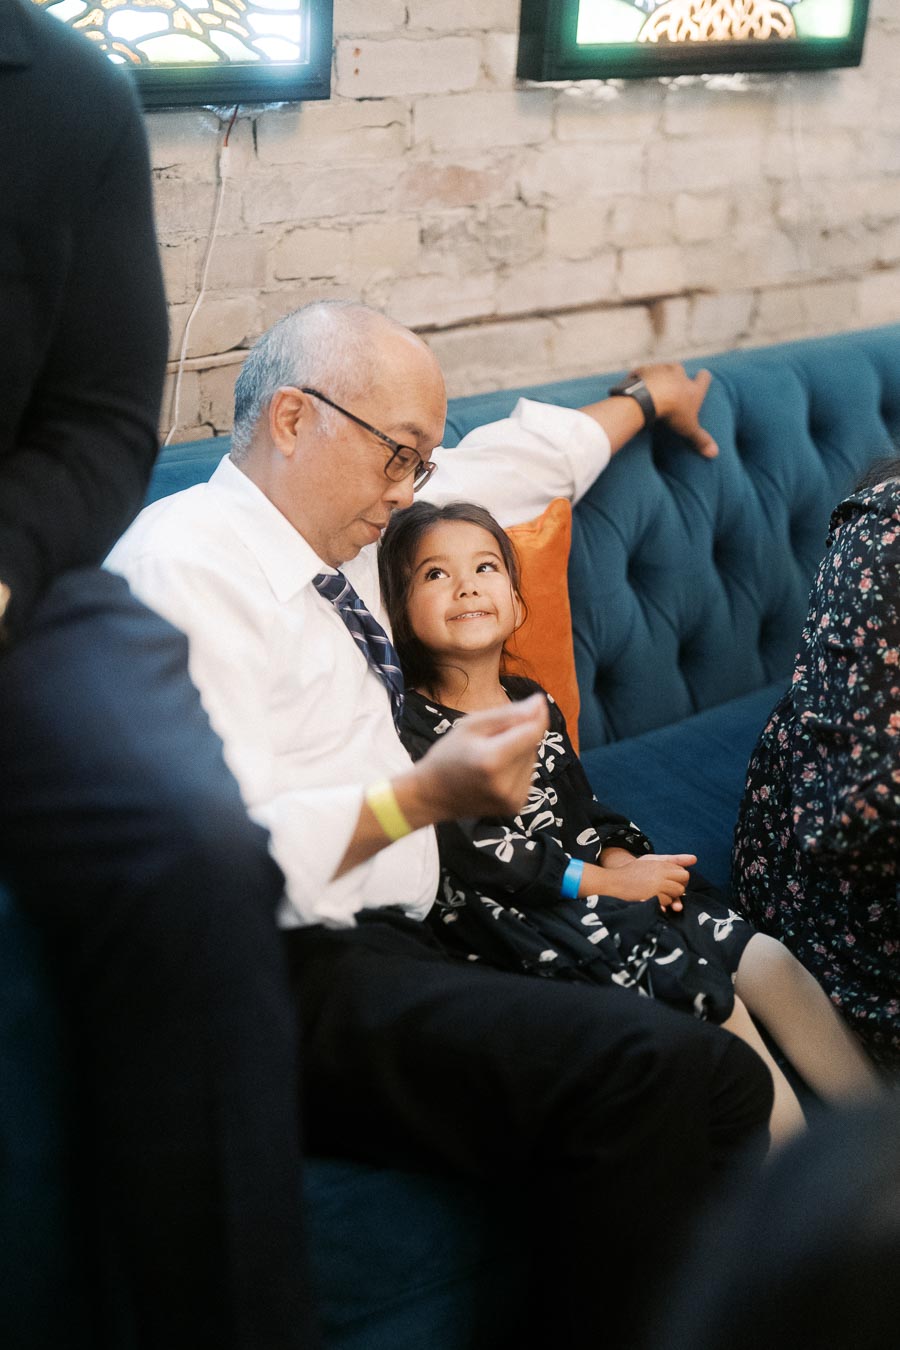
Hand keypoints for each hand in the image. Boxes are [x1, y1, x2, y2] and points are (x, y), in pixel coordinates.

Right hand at [411, 693, 548, 823]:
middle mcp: (506, 783)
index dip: (537, 716)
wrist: (433, 796)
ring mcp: (512, 799)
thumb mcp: (472, 725)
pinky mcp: (516, 806)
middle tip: (492, 738)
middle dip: (521, 734)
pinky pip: (528, 775)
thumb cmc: (448, 754)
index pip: (532, 732)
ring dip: (520, 751)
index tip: (535, 702)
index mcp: (492, 760)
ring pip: (532, 759)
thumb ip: (509, 714)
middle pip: (532, 745)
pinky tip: (497, 770)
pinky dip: (517, 767)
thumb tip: (541, 702)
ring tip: (492, 755)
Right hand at [592, 853, 696, 910]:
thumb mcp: (652, 861)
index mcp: (662, 864)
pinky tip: (651, 900)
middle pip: (681, 887)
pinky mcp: (651, 898)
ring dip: (668, 899)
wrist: (613, 881)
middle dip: (676, 892)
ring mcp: (656, 887)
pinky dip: (661, 906)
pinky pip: (665, 904)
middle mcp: (661, 874)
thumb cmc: (634, 871)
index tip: (670, 883)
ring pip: (674, 897)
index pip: (684, 874)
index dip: (679, 881)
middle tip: (664, 891)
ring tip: (655, 895)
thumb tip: (695, 858)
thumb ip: (674, 860)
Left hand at [634, 363, 717, 458]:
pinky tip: (637, 383)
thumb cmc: (672, 412)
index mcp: (692, 388)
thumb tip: (714, 453)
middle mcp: (678, 374)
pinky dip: (640, 377)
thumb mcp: (688, 429)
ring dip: (659, 375)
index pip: (704, 379)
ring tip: (655, 384)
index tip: (704, 376)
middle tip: (675, 383)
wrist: (648, 397)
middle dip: (678, 375)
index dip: (704, 378)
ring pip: (662, 368)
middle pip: (680, 369)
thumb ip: (700, 440)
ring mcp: (660, 370)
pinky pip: (642, 372)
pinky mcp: (643, 370)